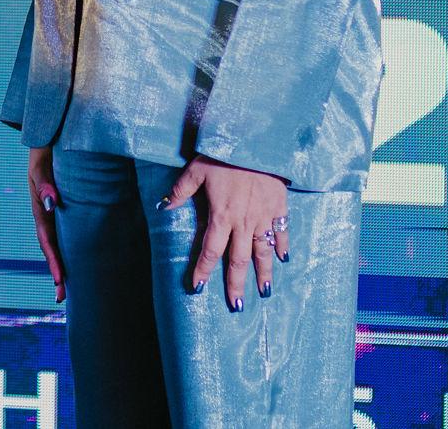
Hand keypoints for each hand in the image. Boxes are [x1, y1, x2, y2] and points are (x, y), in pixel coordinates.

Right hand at [27, 146, 65, 302]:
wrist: (51, 138)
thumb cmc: (46, 151)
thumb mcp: (41, 164)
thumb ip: (44, 181)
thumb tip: (52, 202)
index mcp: (40, 209)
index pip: (47, 240)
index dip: (53, 261)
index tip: (61, 279)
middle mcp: (49, 215)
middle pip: (53, 249)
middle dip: (57, 273)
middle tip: (62, 298)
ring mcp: (58, 213)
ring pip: (62, 244)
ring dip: (67, 265)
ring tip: (72, 289)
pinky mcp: (71, 208)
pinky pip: (72, 232)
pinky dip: (76, 249)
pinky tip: (85, 260)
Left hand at [158, 155, 289, 310]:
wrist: (258, 142)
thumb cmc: (224, 154)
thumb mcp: (196, 169)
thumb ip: (181, 190)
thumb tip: (164, 206)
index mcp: (221, 215)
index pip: (210, 251)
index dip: (203, 270)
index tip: (197, 287)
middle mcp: (243, 222)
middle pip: (238, 260)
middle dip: (236, 284)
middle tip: (237, 305)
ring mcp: (263, 217)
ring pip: (263, 252)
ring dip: (263, 273)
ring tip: (264, 292)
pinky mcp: (279, 207)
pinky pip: (281, 232)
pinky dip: (282, 246)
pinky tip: (283, 259)